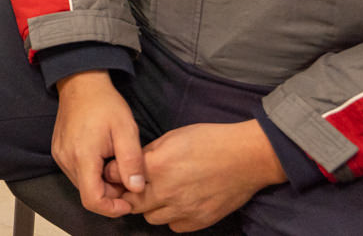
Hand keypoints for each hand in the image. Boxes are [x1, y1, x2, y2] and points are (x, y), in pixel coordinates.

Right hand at [52, 70, 145, 218]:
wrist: (81, 83)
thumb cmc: (105, 104)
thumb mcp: (126, 130)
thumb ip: (131, 161)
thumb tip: (136, 189)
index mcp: (82, 156)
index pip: (92, 199)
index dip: (111, 209)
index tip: (129, 203)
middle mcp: (66, 159)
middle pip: (88, 193)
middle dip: (111, 194)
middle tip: (129, 177)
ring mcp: (60, 155)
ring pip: (82, 184)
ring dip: (102, 183)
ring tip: (117, 164)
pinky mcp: (59, 151)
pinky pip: (76, 172)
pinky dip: (92, 173)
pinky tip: (104, 158)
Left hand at [106, 121, 285, 231]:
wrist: (247, 157)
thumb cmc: (210, 140)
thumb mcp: (172, 137)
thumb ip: (149, 153)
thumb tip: (134, 163)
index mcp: (156, 166)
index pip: (119, 179)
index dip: (115, 176)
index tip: (117, 174)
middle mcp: (166, 192)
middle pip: (132, 203)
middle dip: (131, 194)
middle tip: (138, 186)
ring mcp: (183, 209)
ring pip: (151, 217)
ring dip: (151, 207)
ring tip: (161, 193)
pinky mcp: (200, 221)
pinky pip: (174, 226)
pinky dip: (172, 217)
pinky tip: (179, 203)